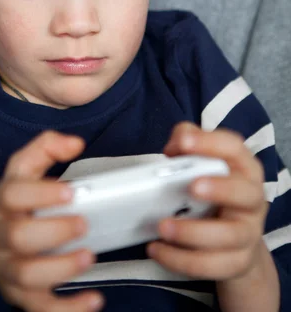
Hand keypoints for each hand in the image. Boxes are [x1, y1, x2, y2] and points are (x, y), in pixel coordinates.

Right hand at [0, 130, 104, 311]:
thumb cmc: (18, 200)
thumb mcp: (25, 168)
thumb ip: (48, 147)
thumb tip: (75, 142)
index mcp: (2, 200)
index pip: (13, 195)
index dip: (42, 193)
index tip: (72, 191)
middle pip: (18, 237)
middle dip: (54, 232)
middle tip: (84, 224)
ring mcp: (7, 268)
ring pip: (25, 275)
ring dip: (60, 269)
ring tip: (89, 257)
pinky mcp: (20, 295)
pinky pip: (39, 309)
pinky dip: (67, 310)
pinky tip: (93, 300)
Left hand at [147, 122, 268, 281]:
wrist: (236, 243)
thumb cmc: (214, 192)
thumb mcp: (203, 164)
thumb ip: (187, 143)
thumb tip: (173, 147)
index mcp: (243, 168)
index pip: (234, 149)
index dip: (210, 143)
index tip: (184, 143)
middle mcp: (251, 199)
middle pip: (245, 193)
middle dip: (219, 189)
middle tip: (191, 187)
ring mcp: (248, 233)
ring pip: (229, 236)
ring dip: (193, 232)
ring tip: (163, 226)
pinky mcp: (237, 262)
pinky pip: (212, 265)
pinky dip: (181, 260)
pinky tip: (158, 250)